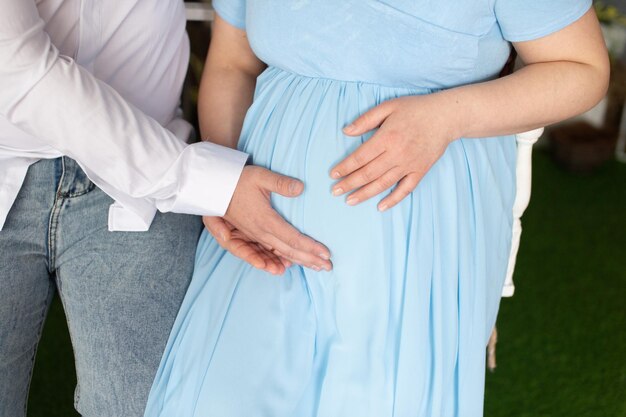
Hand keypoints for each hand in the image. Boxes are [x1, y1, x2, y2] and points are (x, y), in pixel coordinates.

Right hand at [217, 165, 331, 271]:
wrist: (215, 187)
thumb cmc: (239, 180)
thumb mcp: (260, 176)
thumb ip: (281, 183)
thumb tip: (300, 188)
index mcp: (266, 221)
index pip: (293, 239)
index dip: (311, 248)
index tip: (326, 254)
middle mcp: (261, 232)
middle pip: (289, 251)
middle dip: (310, 259)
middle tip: (328, 266)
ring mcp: (254, 236)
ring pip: (279, 254)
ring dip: (297, 262)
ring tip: (314, 268)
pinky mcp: (250, 236)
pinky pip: (265, 253)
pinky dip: (277, 261)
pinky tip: (286, 266)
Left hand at [330, 95, 456, 210]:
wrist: (446, 116)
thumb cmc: (415, 109)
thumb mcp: (388, 106)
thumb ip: (366, 120)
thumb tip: (346, 131)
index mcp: (387, 137)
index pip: (360, 157)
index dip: (345, 167)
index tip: (333, 174)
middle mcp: (397, 154)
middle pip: (368, 173)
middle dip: (349, 184)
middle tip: (335, 191)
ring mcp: (409, 164)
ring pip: (383, 184)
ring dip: (365, 194)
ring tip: (350, 201)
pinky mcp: (420, 171)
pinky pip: (405, 189)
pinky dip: (393, 199)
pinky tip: (380, 207)